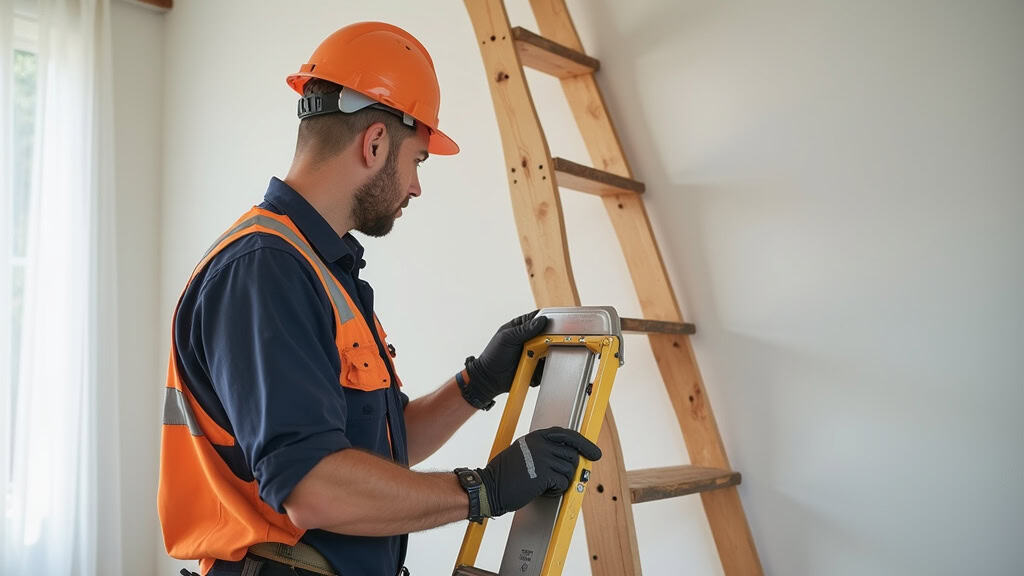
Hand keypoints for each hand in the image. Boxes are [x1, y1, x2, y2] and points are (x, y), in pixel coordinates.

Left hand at [459, 310, 547, 408]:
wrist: (490, 378)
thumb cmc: (493, 355)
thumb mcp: (507, 338)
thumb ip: (524, 329)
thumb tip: (542, 321)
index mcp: (522, 327)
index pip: (539, 318)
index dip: (549, 320)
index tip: (555, 323)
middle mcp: (531, 339)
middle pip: (549, 335)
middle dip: (552, 338)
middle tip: (548, 342)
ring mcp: (535, 353)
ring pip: (551, 350)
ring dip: (549, 353)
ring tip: (541, 356)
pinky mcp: (537, 366)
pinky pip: (547, 365)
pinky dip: (547, 366)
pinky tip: (540, 367)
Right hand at [475, 427, 601, 516]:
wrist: (489, 487)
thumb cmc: (505, 475)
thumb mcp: (523, 453)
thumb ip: (543, 450)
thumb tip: (568, 456)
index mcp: (536, 437)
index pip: (567, 435)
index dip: (584, 444)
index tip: (594, 453)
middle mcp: (540, 444)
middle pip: (572, 454)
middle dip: (571, 470)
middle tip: (561, 480)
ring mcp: (542, 458)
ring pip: (570, 470)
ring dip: (561, 482)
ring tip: (546, 486)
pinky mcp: (543, 473)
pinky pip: (563, 482)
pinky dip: (557, 490)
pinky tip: (544, 491)